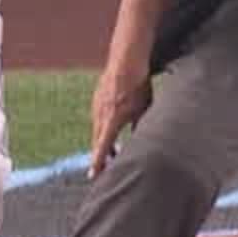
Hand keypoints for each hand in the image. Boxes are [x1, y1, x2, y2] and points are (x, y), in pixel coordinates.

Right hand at [87, 55, 151, 177]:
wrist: (125, 60)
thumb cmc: (138, 85)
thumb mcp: (144, 109)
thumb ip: (139, 127)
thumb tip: (140, 141)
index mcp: (112, 120)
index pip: (102, 147)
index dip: (98, 163)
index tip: (93, 176)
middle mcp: (100, 115)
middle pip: (97, 142)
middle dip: (100, 157)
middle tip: (103, 171)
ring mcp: (96, 106)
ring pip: (97, 131)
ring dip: (103, 143)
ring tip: (114, 153)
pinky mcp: (96, 99)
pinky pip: (98, 119)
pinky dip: (103, 129)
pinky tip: (112, 129)